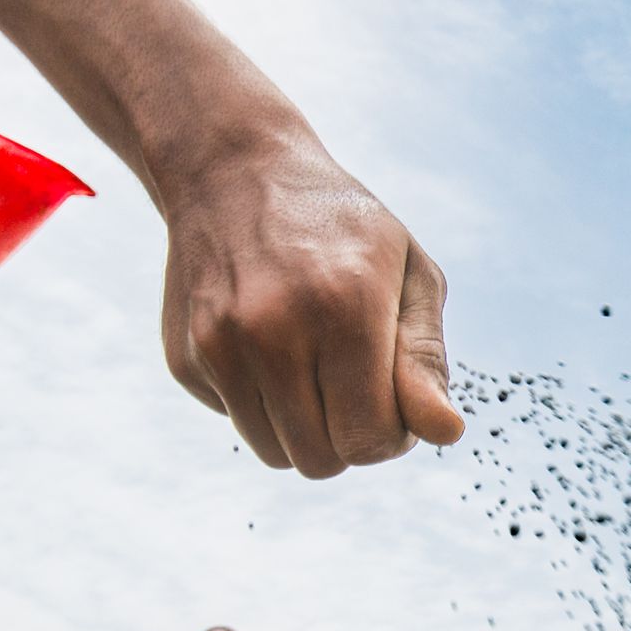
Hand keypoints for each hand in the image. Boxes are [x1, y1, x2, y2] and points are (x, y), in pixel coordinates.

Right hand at [154, 123, 460, 476]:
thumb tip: (445, 433)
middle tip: (356, 385)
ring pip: (276, 454)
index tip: (393, 399)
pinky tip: (266, 346)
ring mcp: (219, 346)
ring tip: (314, 366)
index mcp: (345, 307)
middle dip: (349, 437)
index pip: (370, 439)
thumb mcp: (407, 273)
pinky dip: (261, 403)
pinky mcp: (185, 357)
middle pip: (322, 460)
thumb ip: (425, 359)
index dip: (393, 436)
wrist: (232, 169)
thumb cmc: (341, 228)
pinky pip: (237, 423)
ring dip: (305, 429)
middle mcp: (273, 330)